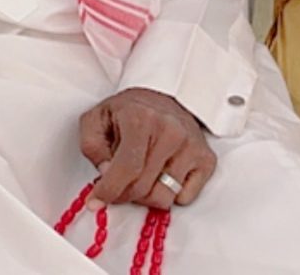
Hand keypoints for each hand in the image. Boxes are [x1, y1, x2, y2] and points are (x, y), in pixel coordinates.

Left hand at [80, 88, 215, 209]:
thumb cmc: (129, 111)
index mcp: (141, 119)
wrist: (163, 98)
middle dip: (123, 195)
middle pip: (144, 187)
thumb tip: (106, 175)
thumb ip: (93, 148)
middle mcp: (171, 133)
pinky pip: (185, 198)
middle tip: (115, 189)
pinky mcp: (207, 160)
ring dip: (145, 196)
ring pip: (165, 197)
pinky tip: (158, 176)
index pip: (127, 168)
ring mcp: (192, 147)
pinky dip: (168, 194)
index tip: (97, 201)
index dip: (109, 190)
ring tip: (137, 178)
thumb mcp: (96, 119)